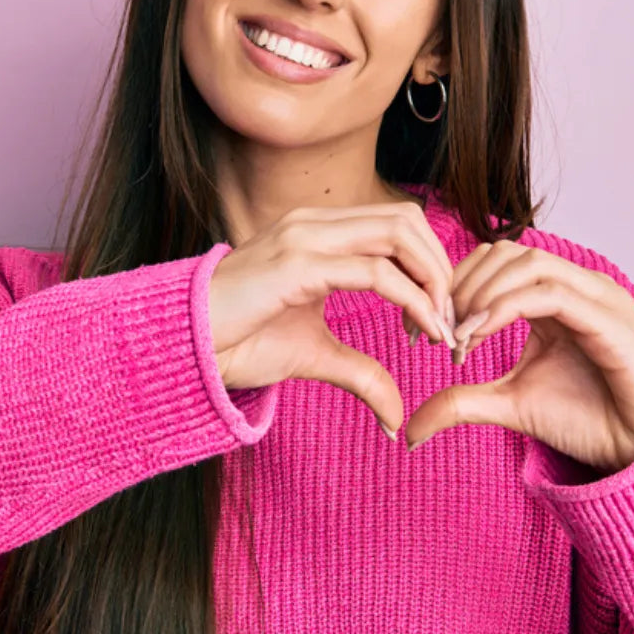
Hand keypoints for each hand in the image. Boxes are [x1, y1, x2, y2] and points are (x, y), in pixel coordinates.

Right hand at [208, 202, 457, 435]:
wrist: (184, 348)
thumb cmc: (239, 342)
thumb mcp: (313, 356)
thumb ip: (360, 373)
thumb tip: (396, 415)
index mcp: (318, 234)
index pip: (396, 225)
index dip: (429, 265)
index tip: (438, 319)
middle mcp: (314, 224)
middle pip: (407, 219)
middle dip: (441, 266)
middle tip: (449, 318)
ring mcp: (305, 238)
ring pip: (399, 233)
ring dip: (433, 279)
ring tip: (440, 327)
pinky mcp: (298, 264)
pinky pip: (376, 272)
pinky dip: (413, 300)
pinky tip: (422, 331)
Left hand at [404, 240, 633, 470]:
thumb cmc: (584, 420)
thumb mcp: (508, 405)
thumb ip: (461, 401)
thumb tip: (410, 429)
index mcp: (553, 295)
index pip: (494, 261)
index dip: (454, 285)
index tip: (424, 326)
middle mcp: (577, 286)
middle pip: (506, 252)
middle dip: (463, 285)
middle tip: (438, 327)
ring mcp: (598, 297)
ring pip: (529, 264)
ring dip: (483, 293)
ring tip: (459, 334)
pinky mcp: (612, 319)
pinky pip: (552, 294)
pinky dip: (507, 306)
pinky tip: (479, 334)